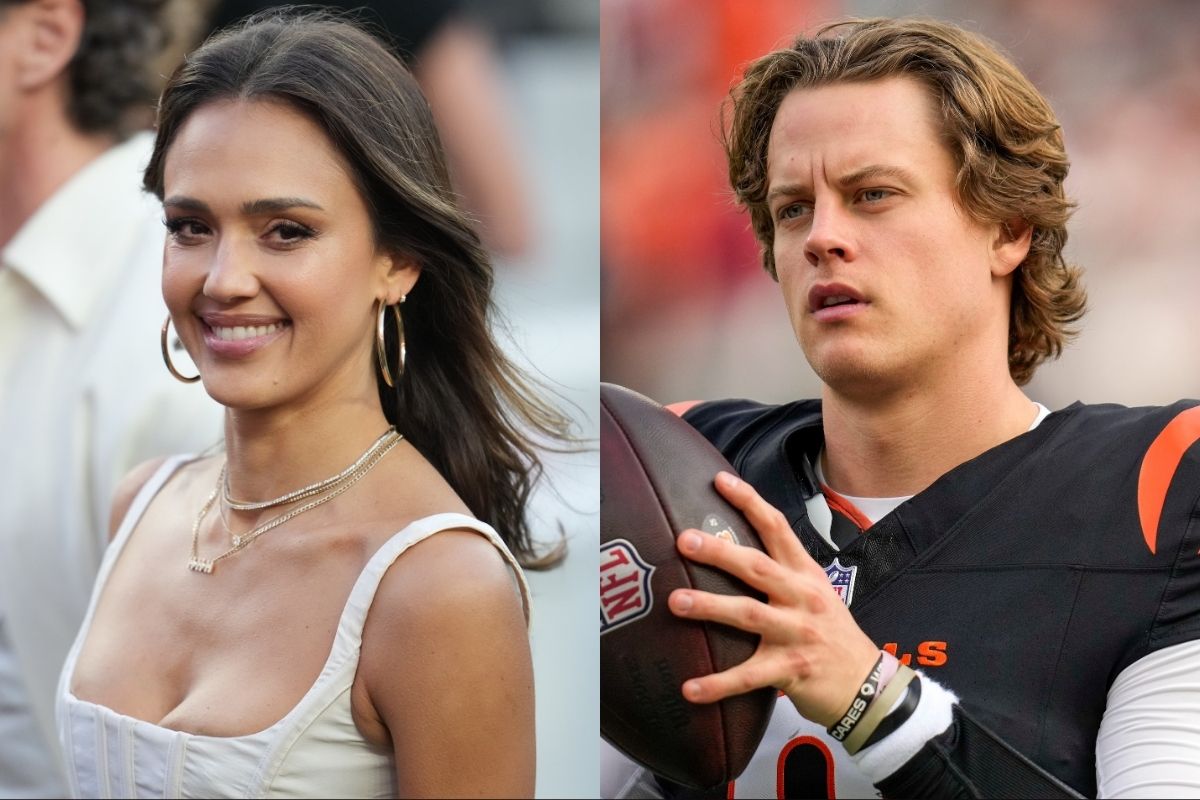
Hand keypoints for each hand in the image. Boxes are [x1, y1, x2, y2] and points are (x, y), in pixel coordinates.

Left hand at [668, 471, 880, 727]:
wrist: (869, 686)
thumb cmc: (831, 634)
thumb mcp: (814, 593)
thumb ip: (779, 573)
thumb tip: (728, 548)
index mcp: (805, 574)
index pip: (777, 528)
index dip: (749, 502)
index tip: (719, 482)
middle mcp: (802, 598)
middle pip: (757, 568)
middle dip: (720, 552)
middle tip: (684, 540)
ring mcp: (797, 634)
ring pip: (748, 615)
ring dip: (710, 607)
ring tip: (675, 602)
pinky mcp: (791, 670)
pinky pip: (748, 677)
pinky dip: (718, 684)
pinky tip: (690, 688)